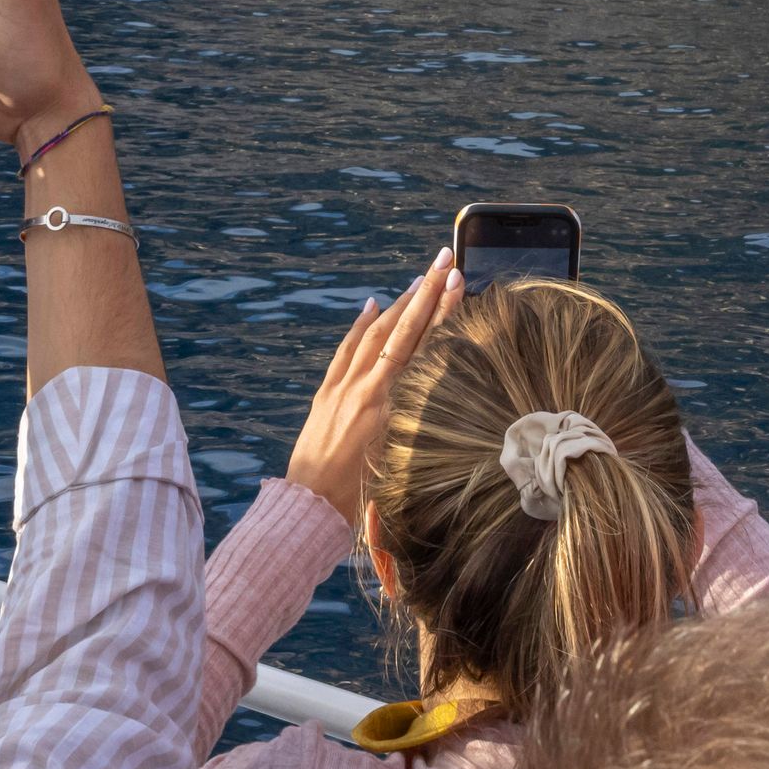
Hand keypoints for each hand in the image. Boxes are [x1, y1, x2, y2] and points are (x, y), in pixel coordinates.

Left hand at [289, 253, 461, 529]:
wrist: (311, 508)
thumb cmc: (363, 498)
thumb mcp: (402, 460)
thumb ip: (420, 424)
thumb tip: (446, 393)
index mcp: (391, 403)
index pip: (423, 344)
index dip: (442, 310)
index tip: (457, 280)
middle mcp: (368, 387)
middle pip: (402, 328)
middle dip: (426, 291)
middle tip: (445, 260)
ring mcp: (344, 387)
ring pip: (375, 333)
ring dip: (398, 304)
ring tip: (419, 279)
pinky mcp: (326, 394)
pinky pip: (346, 350)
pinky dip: (360, 326)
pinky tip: (371, 306)